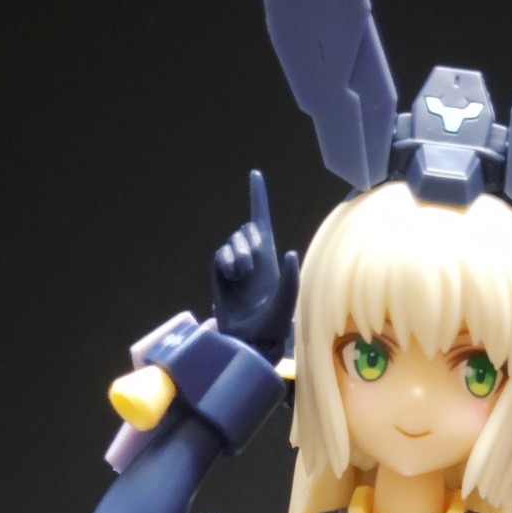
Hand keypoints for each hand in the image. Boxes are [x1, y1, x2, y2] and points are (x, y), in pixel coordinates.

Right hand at [211, 169, 298, 359]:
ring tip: (243, 276)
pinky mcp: (220, 272)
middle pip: (247, 229)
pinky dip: (228, 263)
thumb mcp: (288, 300)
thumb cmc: (274, 322)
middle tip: (252, 266)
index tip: (255, 175)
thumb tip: (289, 252)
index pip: (262, 219)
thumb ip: (291, 277)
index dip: (257, 196)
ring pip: (234, 241)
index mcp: (270, 257)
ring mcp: (235, 264)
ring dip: (240, 256)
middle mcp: (251, 256)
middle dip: (249, 242)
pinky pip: (221, 254)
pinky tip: (233, 278)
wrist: (249, 337)